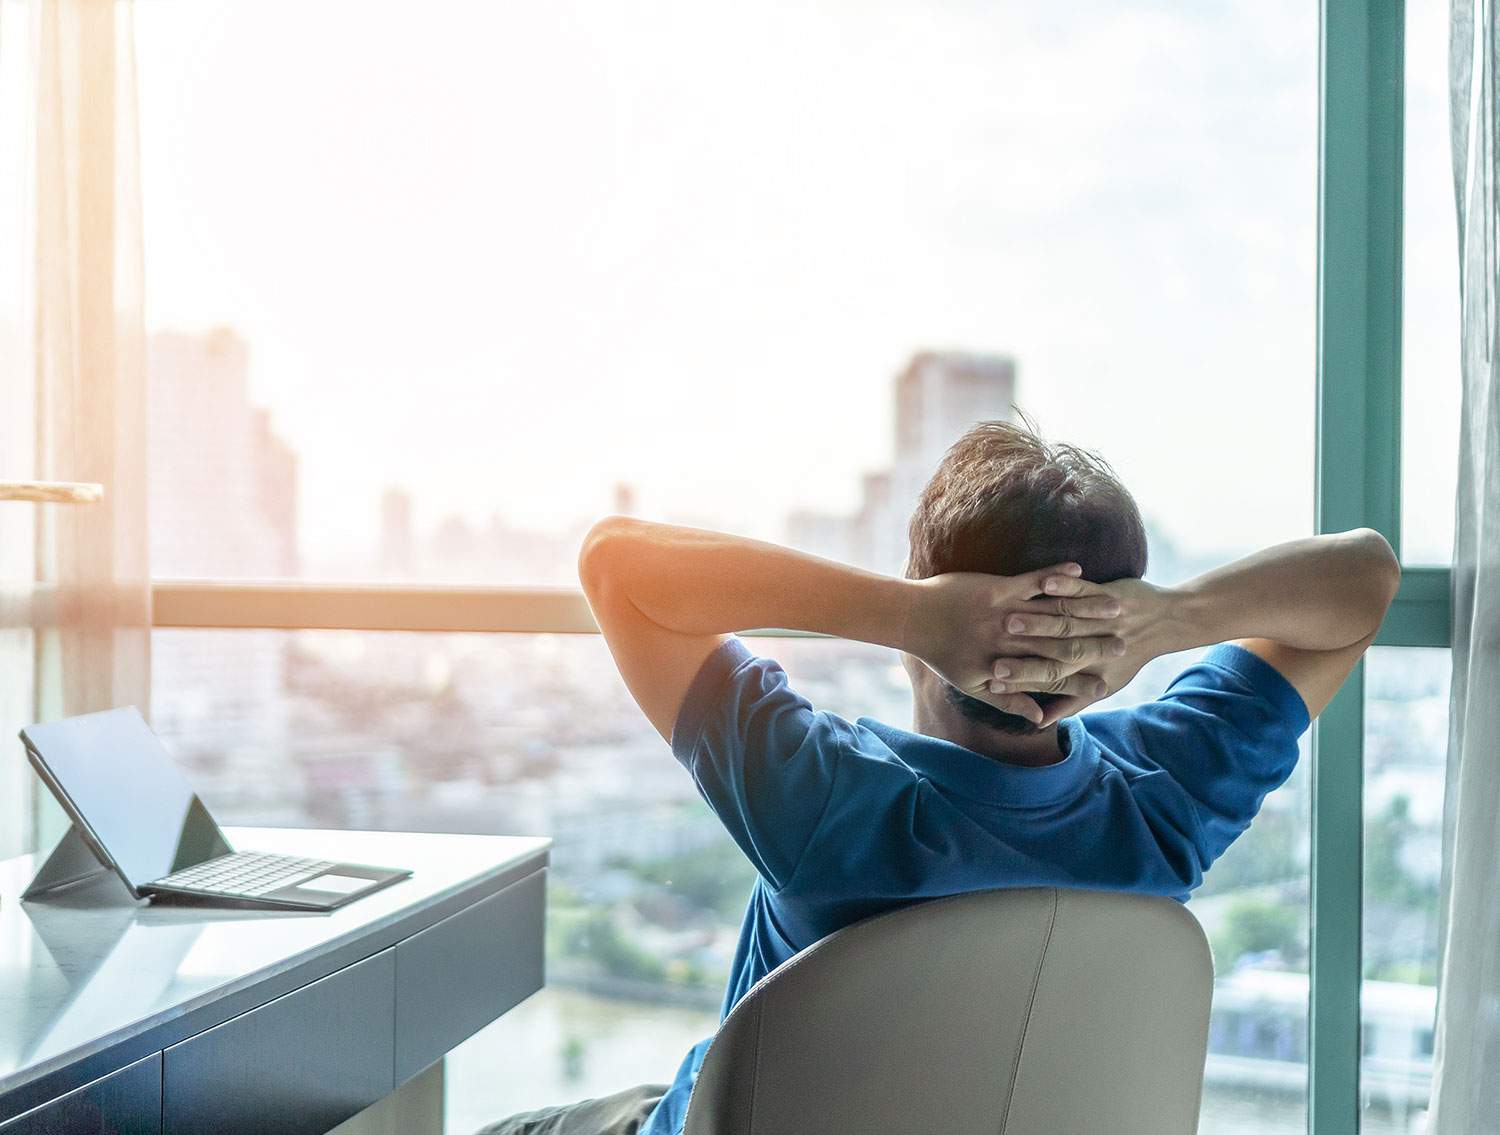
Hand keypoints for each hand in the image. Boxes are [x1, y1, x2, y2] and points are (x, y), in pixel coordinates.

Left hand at [906, 563, 1125, 723]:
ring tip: (1115, 608)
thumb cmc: (942, 654)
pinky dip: (1056, 576)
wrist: (913, 618)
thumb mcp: (974, 686)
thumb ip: (1009, 703)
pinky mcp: (997, 589)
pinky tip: (1078, 569)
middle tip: (1125, 643)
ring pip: (1053, 614)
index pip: (1053, 679)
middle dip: (1095, 646)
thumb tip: (1038, 720)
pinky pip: (1032, 582)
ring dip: (1085, 610)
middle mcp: (1010, 644)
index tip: (1109, 683)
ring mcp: (1005, 615)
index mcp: (1007, 669)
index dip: (1082, 681)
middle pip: (1061, 647)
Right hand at [989, 576, 1177, 724]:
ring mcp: (1102, 620)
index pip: (1051, 679)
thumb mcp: (1104, 683)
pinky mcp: (1108, 594)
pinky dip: (1065, 584)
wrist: (1167, 622)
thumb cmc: (1128, 656)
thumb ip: (1069, 702)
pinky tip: (1045, 582)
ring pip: (1065, 621)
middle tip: (993, 658)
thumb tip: (1041, 722)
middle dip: (1022, 653)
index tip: (993, 681)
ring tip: (1008, 619)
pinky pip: (1083, 588)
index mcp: (1091, 671)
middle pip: (1053, 652)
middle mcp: (1096, 648)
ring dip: (1036, 620)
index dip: (1021, 680)